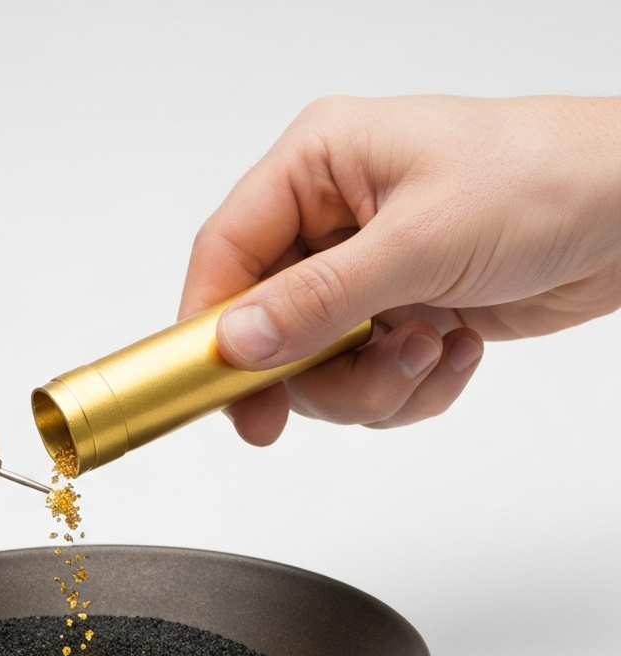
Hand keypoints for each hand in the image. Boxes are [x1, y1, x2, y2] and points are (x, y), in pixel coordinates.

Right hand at [180, 95, 620, 444]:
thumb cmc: (547, 181)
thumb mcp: (420, 241)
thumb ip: (318, 300)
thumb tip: (238, 341)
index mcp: (317, 166)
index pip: (225, 252)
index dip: (210, 325)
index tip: (215, 387)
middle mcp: (331, 221)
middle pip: (267, 327)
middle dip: (317, 371)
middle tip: (364, 378)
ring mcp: (364, 274)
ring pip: (316, 368)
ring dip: (373, 383)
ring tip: (432, 350)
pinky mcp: (395, 315)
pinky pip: (366, 381)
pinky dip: (409, 387)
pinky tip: (457, 350)